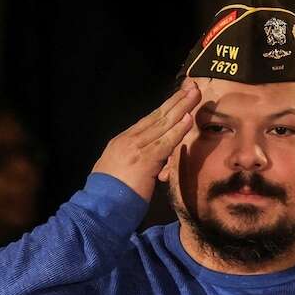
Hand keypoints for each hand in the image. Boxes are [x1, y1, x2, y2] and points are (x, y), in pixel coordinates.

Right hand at [92, 83, 199, 200]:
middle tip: (191, 86)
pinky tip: (188, 118)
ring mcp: (135, 148)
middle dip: (176, 100)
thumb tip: (157, 164)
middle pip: (157, 116)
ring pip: (162, 124)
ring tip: (194, 94)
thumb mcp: (123, 173)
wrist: (100, 208)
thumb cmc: (112, 197)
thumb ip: (140, 163)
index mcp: (122, 141)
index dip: (166, 107)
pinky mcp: (143, 160)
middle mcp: (128, 140)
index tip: (179, 95)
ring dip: (181, 108)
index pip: (148, 120)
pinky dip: (178, 130)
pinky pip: (165, 142)